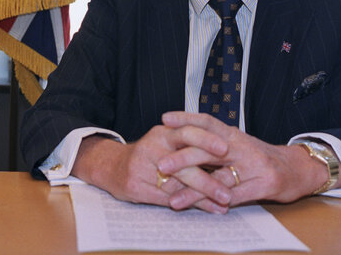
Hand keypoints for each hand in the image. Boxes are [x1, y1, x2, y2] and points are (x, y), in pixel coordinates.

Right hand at [71, 124, 232, 212]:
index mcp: (163, 133)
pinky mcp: (135, 185)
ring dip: (203, 197)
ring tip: (223, 203)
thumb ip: (188, 144)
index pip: (186, 132)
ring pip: (177, 185)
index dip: (206, 139)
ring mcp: (141, 166)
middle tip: (228, 191)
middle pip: (183, 163)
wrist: (112, 165)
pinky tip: (207, 208)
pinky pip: (166, 198)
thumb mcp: (166, 141)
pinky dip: (188, 204)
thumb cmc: (148, 154)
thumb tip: (225, 150)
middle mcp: (152, 146)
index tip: (226, 147)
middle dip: (208, 179)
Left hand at [158, 112, 340, 208]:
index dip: (186, 118)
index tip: (164, 119)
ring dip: (194, 188)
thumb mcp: (238, 144)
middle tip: (160, 165)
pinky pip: (236, 195)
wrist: (299, 168)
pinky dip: (218, 202)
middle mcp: (242, 146)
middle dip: (182, 157)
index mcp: (234, 134)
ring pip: (219, 176)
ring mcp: (254, 165)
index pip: (208, 121)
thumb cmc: (260, 157)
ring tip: (172, 197)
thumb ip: (215, 143)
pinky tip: (204, 209)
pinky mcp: (264, 184)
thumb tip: (182, 140)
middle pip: (208, 149)